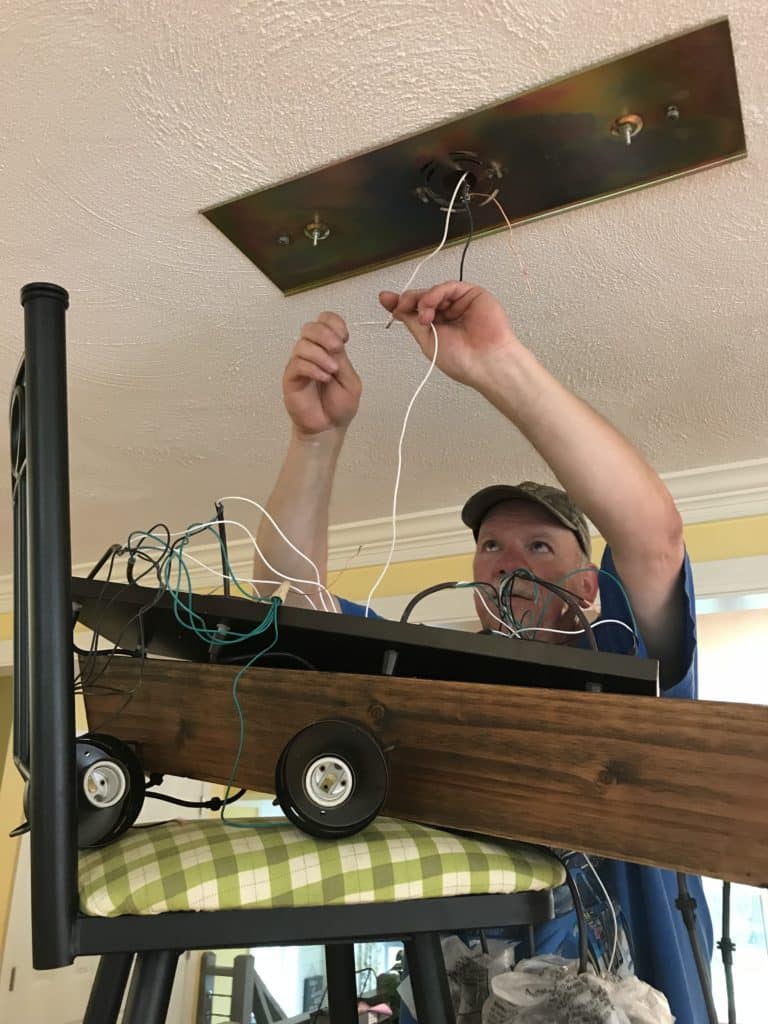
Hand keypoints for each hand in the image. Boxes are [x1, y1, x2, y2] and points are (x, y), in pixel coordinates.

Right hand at [283, 312, 361, 435]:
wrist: (329, 428)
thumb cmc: (339, 406)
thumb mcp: (350, 381)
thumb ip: (342, 361)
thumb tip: (334, 342)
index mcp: (328, 349)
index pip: (325, 321)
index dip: (334, 323)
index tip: (344, 338)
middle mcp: (312, 353)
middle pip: (310, 327)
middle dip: (325, 334)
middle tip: (337, 348)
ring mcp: (300, 364)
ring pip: (302, 345)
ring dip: (320, 354)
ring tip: (332, 371)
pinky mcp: (291, 378)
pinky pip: (297, 364)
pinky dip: (313, 368)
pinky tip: (324, 378)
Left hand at [379, 281, 521, 389]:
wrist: (486, 362)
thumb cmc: (462, 359)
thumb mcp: (427, 340)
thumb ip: (411, 321)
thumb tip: (391, 306)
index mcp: (437, 327)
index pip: (416, 310)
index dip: (400, 303)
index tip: (385, 299)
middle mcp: (448, 313)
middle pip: (422, 298)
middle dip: (408, 301)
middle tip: (400, 307)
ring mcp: (459, 303)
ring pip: (434, 291)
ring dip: (423, 300)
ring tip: (423, 316)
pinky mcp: (471, 294)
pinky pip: (449, 287)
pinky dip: (435, 293)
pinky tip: (430, 306)